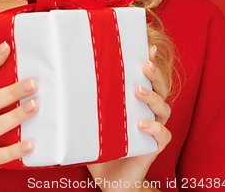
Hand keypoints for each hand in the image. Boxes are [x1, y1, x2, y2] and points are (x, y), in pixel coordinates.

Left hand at [88, 45, 171, 190]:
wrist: (110, 179)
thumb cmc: (100, 143)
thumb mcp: (92, 116)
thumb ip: (85, 98)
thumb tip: (61, 75)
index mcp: (135, 100)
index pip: (147, 77)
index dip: (150, 60)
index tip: (148, 45)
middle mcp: (148, 111)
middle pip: (161, 87)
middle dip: (155, 74)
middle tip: (144, 65)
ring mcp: (153, 128)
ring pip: (164, 108)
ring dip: (152, 98)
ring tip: (138, 91)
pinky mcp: (153, 147)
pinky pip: (163, 135)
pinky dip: (154, 128)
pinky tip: (141, 124)